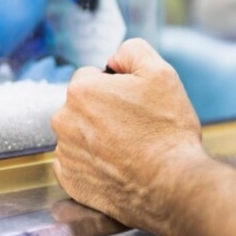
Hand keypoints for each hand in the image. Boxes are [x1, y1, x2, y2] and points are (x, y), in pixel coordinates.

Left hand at [51, 38, 206, 229]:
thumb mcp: (161, 73)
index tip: (134, 103)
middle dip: (103, 112)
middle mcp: (64, 120)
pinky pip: (76, 164)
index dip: (116, 87)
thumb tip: (114, 58)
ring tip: (129, 149)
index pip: (91, 77)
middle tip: (135, 127)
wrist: (171, 185)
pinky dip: (92, 164)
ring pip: (79, 135)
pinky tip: (117, 167)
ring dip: (97, 138)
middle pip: (82, 106)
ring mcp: (65, 154)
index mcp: (81, 91)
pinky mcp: (70, 181)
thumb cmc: (167, 130)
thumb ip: (132, 51)